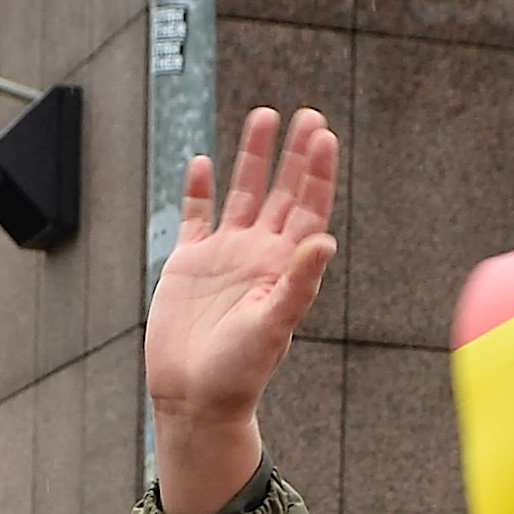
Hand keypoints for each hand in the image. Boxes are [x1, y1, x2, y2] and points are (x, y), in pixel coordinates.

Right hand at [143, 107, 339, 513]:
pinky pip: (196, 217)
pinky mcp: (189, 263)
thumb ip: (297, 283)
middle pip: (282, 192)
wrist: (194, 398)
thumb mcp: (273, 325)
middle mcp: (259, 255)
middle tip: (308, 115)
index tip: (323, 136)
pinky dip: (200, 190)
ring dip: (253, 158)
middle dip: (294, 154)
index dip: (317, 173)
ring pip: (242, 194)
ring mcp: (224, 256)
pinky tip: (204, 163)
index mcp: (284, 267)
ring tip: (263, 117)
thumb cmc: (240, 373)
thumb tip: (324, 239)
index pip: (308, 208)